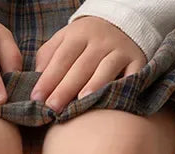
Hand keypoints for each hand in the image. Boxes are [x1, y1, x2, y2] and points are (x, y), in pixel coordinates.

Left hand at [31, 17, 146, 111]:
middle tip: (52, 108)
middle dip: (66, 87)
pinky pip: (131, 75)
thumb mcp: (64, 40)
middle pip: (81, 66)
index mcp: (78, 35)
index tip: (36, 98)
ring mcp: (120, 50)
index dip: (49, 78)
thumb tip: (37, 78)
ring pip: (106, 68)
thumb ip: (48, 56)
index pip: (61, 58)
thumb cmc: (85, 42)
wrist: (122, 24)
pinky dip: (123, 86)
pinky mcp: (137, 60)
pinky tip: (112, 99)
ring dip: (94, 85)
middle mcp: (100, 40)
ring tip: (81, 102)